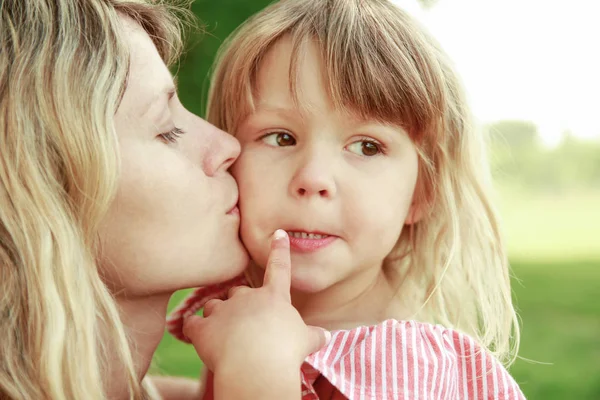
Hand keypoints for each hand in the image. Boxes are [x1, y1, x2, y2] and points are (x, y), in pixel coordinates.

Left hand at [183, 229, 330, 398]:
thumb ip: (313, 336)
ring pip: (213, 305)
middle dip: (239, 306)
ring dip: (217, 317)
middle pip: (238, 292)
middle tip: (246, 328)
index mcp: (274, 297)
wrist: (257, 368)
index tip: (279, 234)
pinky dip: (194, 331)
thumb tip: (327, 337)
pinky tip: (199, 339)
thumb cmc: (285, 354)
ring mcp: (223, 310)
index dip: (279, 250)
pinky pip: (192, 324)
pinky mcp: (203, 328)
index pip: (279, 268)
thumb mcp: (305, 342)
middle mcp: (247, 298)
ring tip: (225, 338)